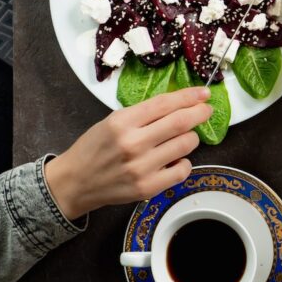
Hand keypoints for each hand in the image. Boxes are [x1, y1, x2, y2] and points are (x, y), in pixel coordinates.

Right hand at [44, 87, 212, 219]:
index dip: (189, 96)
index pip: (165, 104)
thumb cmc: (95, 148)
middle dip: (200, 113)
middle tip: (206, 110)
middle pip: (181, 122)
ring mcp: (142, 167)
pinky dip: (184, 162)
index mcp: (122, 122)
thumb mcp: (113, 121)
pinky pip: (182, 170)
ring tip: (183, 137)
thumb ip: (144, 114)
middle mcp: (133, 143)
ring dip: (191, 137)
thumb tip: (180, 103)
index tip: (204, 94)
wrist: (75, 182)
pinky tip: (175, 159)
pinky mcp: (148, 187)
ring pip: (186, 144)